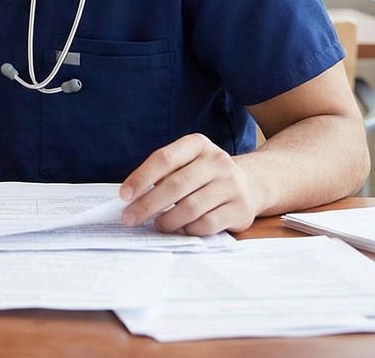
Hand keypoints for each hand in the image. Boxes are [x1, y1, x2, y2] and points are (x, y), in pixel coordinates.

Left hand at [119, 134, 258, 235]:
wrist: (250, 183)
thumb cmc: (205, 175)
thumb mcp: (187, 163)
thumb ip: (163, 174)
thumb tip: (132, 198)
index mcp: (197, 144)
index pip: (164, 159)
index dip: (141, 178)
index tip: (124, 195)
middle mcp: (217, 161)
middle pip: (175, 185)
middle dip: (147, 205)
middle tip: (130, 218)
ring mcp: (231, 185)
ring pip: (190, 207)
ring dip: (167, 220)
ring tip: (158, 225)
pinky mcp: (240, 208)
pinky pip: (207, 224)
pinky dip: (189, 229)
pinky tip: (182, 228)